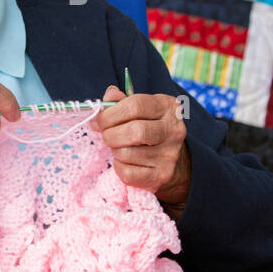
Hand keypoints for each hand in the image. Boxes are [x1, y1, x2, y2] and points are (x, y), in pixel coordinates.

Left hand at [89, 85, 191, 212]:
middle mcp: (174, 130)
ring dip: (115, 151)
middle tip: (106, 135)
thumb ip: (122, 101)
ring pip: (127, 153)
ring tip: (118, 147)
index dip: (110, 114)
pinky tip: (124, 161)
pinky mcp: (162, 175)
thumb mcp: (139, 110)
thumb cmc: (148, 128)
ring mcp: (170, 154)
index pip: (135, 105)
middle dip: (110, 134)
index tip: (98, 121)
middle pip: (134, 131)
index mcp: (168, 106)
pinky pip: (128, 173)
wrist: (172, 161)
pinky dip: (119, 167)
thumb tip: (108, 96)